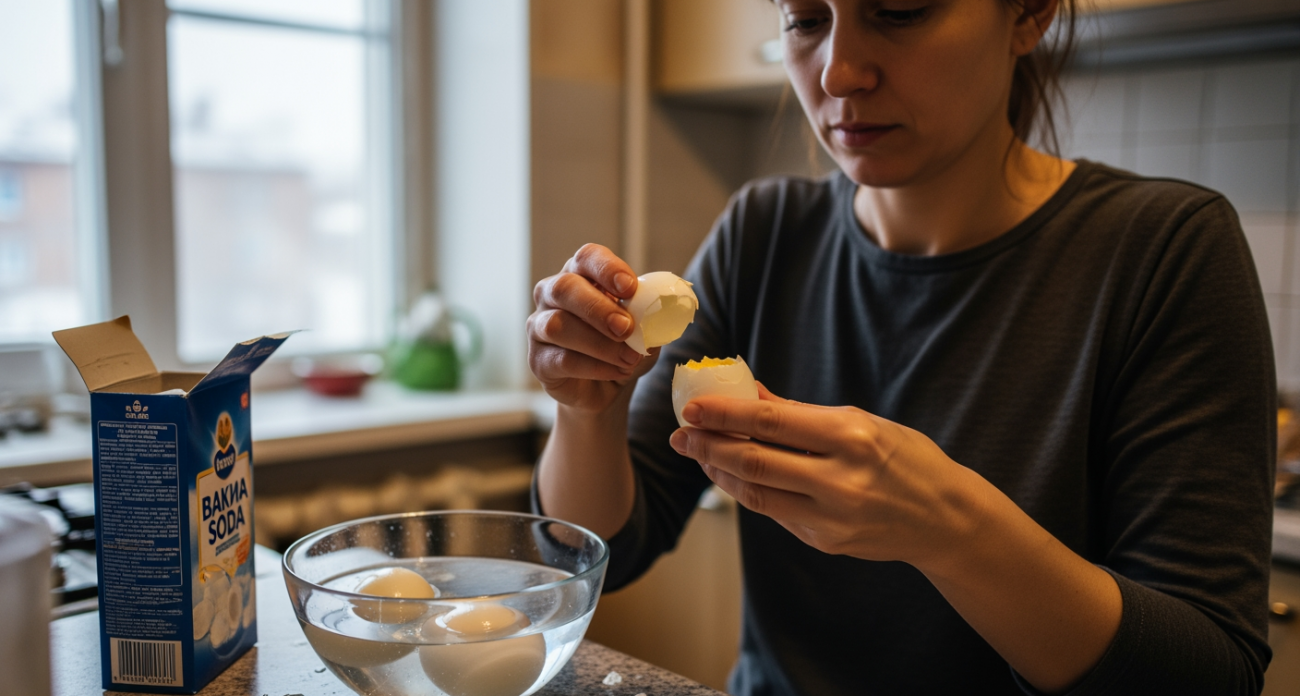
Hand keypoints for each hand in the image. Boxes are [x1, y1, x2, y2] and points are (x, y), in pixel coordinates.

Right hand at [528, 244, 658, 412]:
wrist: (606, 388)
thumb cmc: (622, 348)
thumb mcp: (643, 330)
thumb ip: (648, 318)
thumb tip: (658, 313)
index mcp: (581, 276)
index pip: (587, 257)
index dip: (607, 269)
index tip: (630, 288)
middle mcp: (552, 295)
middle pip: (565, 288)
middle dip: (598, 308)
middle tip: (626, 328)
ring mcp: (538, 326)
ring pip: (557, 326)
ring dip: (599, 344)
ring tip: (629, 359)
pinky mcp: (538, 359)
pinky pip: (561, 359)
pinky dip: (593, 367)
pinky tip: (616, 372)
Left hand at [668, 384, 987, 571]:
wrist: (946, 519)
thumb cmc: (906, 458)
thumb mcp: (863, 421)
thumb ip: (803, 413)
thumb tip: (751, 393)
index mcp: (851, 437)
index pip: (771, 423)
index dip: (724, 415)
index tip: (692, 406)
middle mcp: (840, 479)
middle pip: (754, 462)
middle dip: (709, 445)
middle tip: (681, 433)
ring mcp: (831, 516)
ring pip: (755, 493)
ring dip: (719, 472)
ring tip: (698, 452)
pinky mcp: (825, 541)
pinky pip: (773, 512)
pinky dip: (746, 491)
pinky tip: (729, 475)